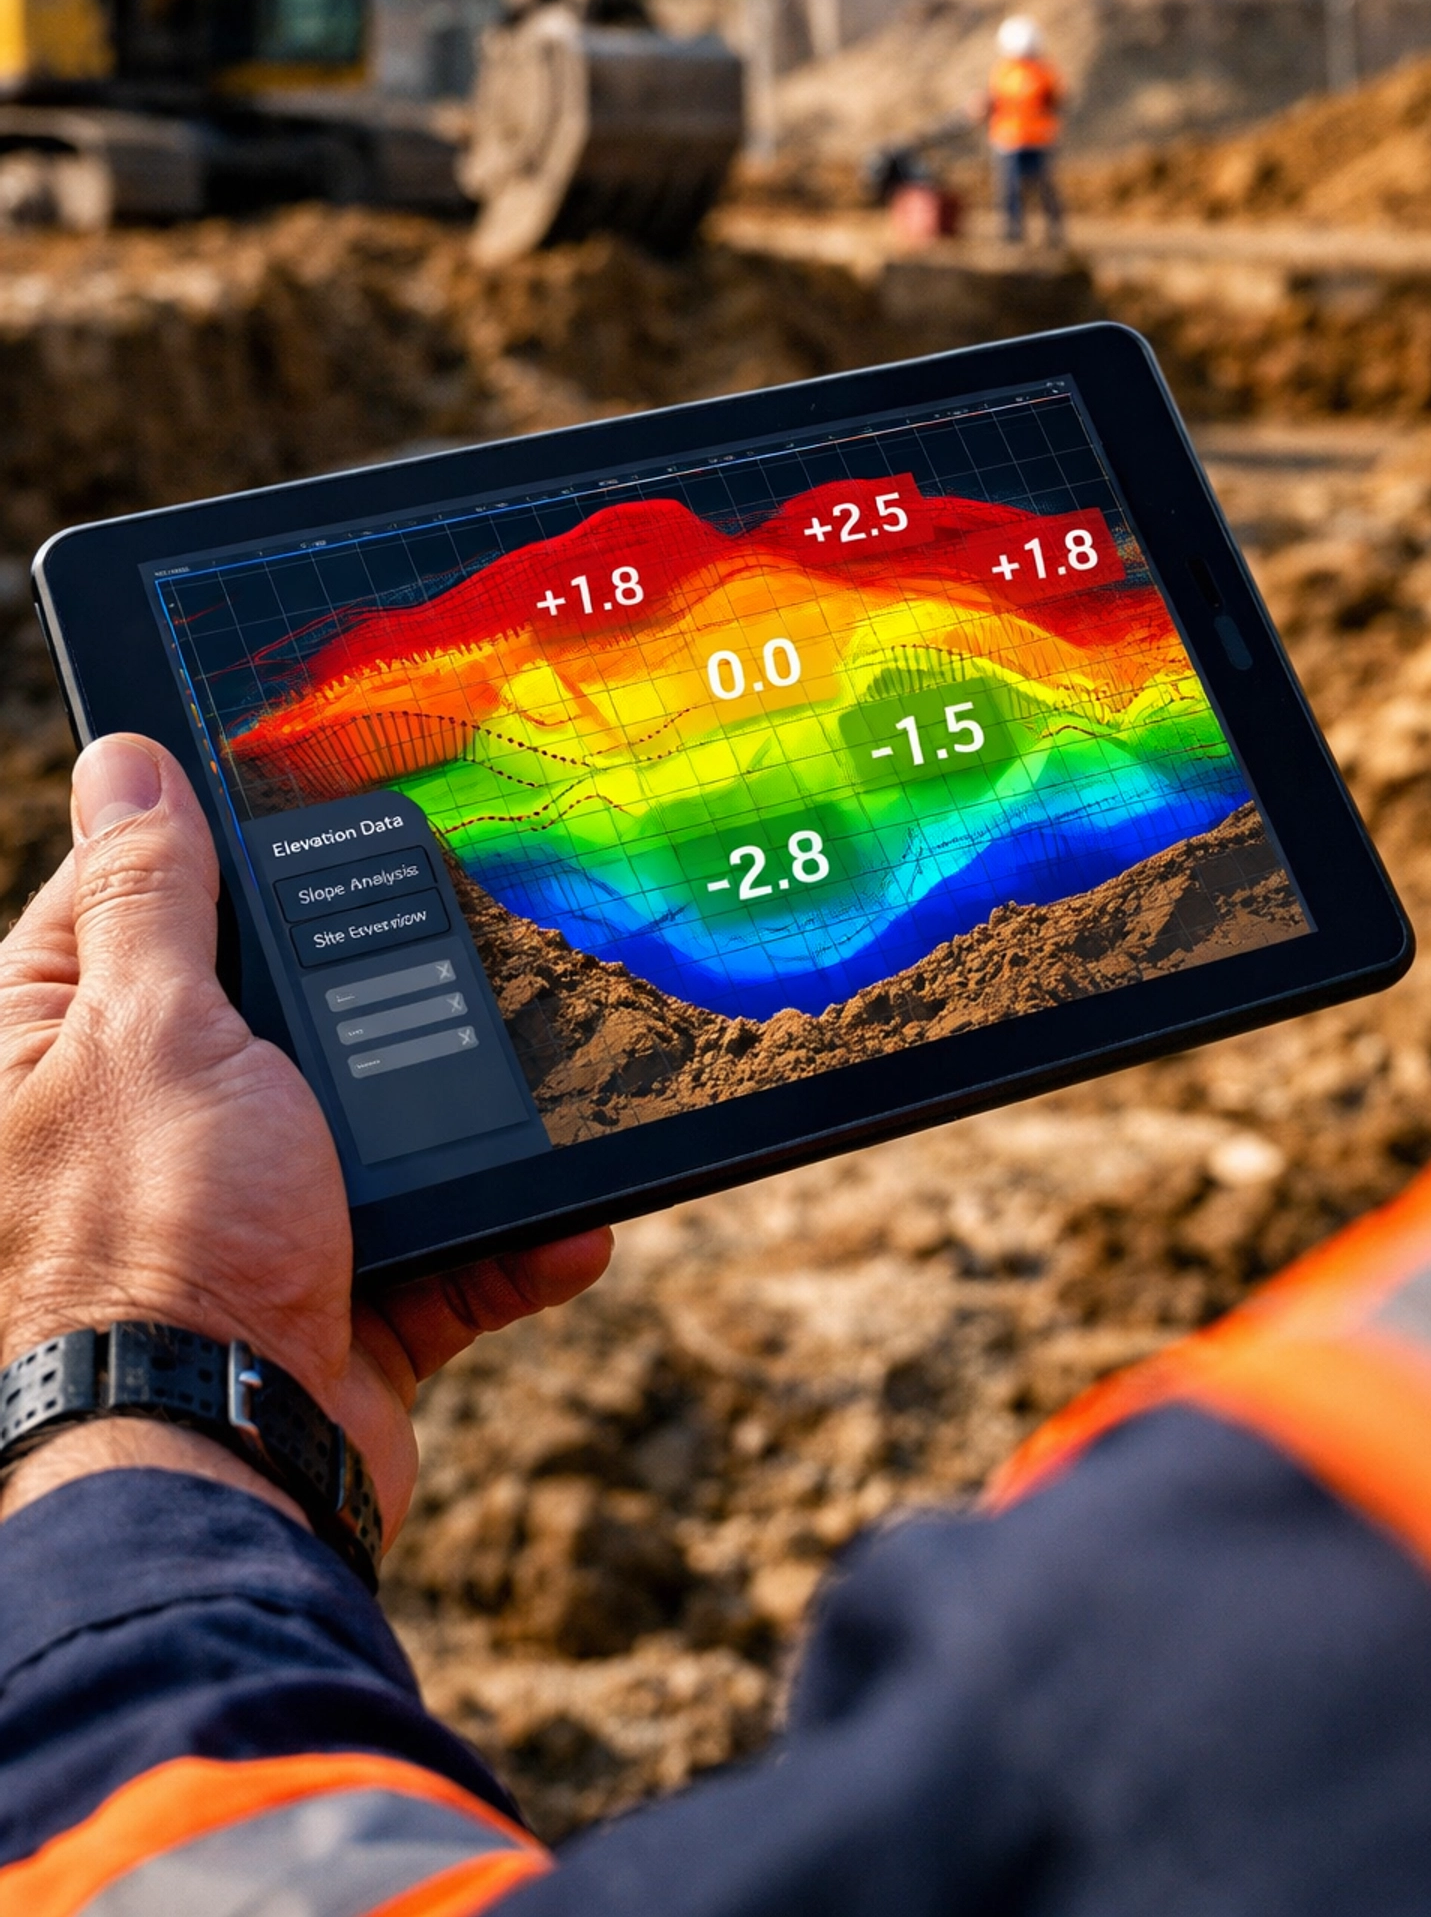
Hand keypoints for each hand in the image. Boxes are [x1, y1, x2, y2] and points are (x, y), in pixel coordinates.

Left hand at [0, 735, 610, 1543]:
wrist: (227, 1474)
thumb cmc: (156, 1240)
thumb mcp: (153, 1028)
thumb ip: (153, 895)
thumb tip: (123, 759)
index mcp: (59, 1043)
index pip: (134, 891)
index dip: (216, 838)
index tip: (321, 780)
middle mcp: (143, 1120)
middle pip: (276, 1000)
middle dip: (372, 981)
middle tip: (475, 913)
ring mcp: (247, 1212)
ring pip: (377, 1125)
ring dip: (465, 1123)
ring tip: (552, 1074)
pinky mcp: (334, 1297)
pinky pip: (442, 1249)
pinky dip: (507, 1243)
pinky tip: (569, 1225)